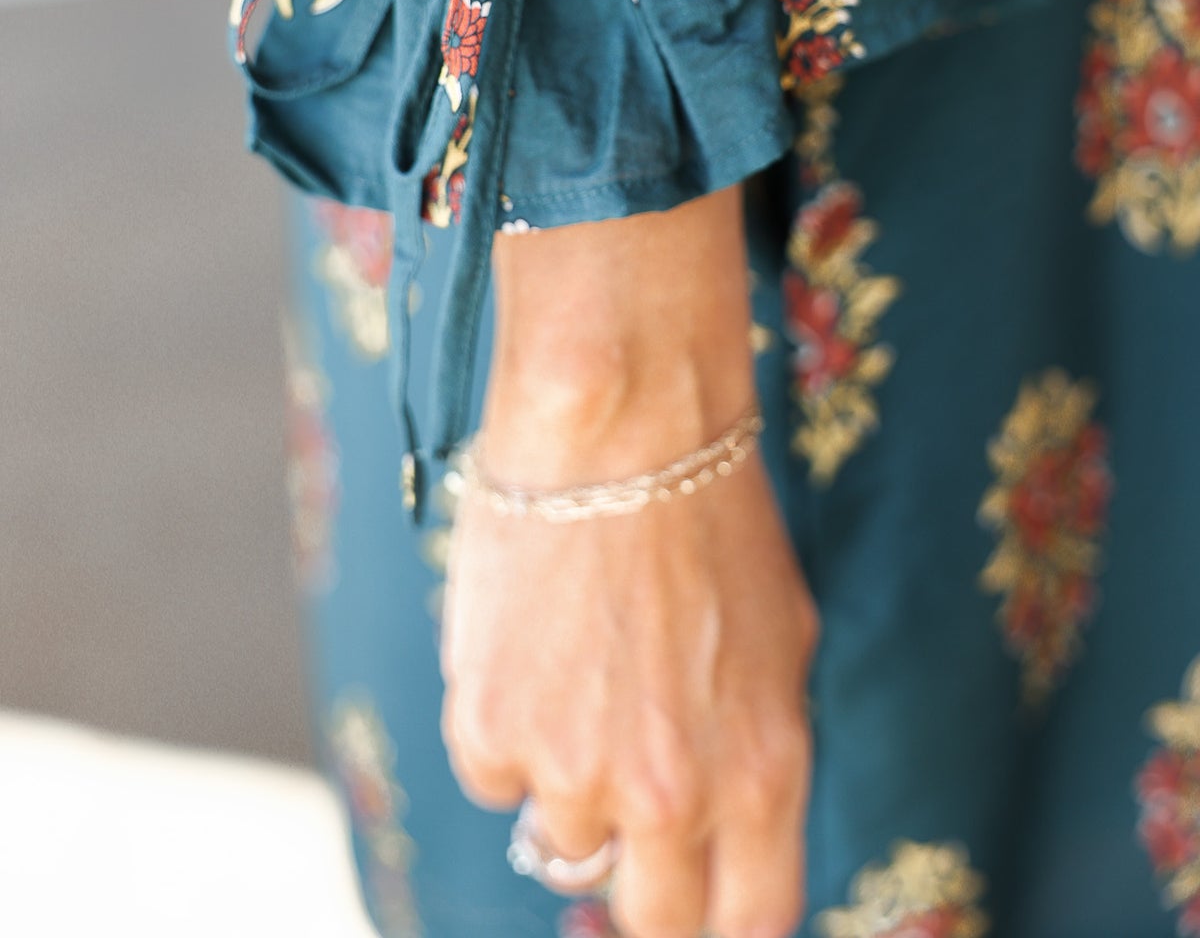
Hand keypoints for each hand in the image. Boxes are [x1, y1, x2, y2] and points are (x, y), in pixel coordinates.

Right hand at [439, 188, 817, 937]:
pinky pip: (496, 779)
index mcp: (765, 775)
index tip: (699, 903)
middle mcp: (675, 797)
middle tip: (628, 819)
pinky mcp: (491, 734)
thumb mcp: (780, 642)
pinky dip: (508, 730)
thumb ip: (757, 752)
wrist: (619, 424)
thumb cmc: (709, 512)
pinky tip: (532, 644)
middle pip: (653, 923)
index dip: (721, 924)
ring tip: (581, 675)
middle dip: (643, 886)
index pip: (750, 925)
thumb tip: (729, 825)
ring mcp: (574, 774)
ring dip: (569, 783)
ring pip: (562, 844)